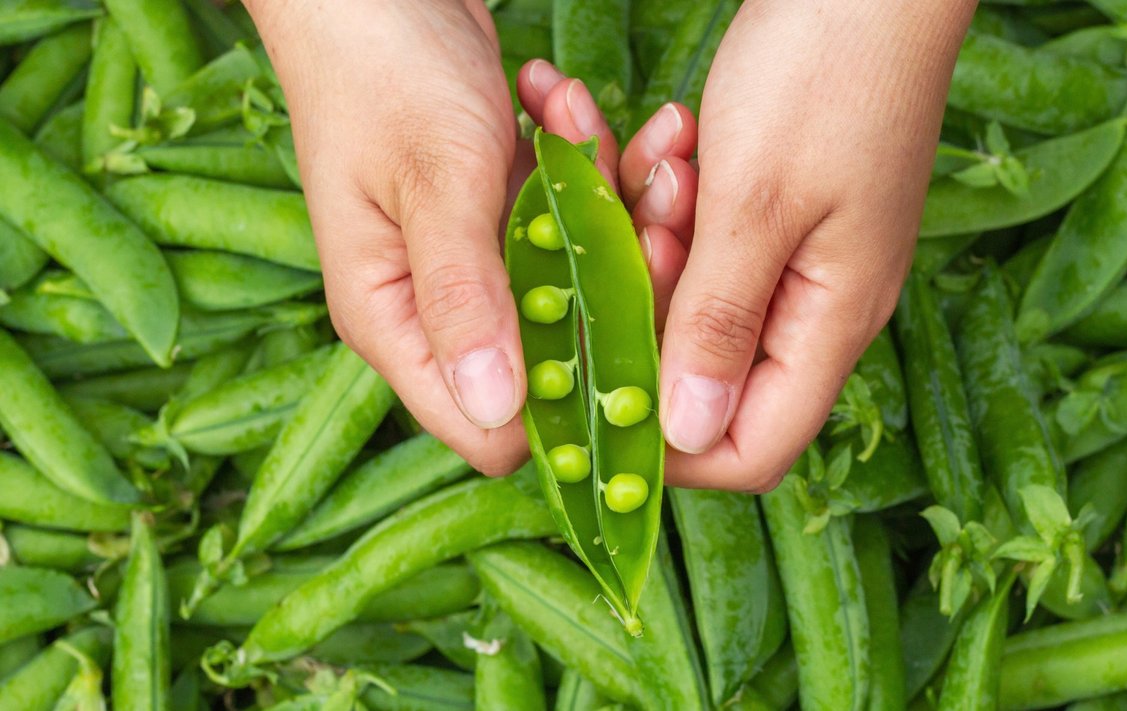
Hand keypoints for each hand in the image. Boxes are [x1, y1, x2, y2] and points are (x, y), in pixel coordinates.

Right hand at [246, 0, 694, 473]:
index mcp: (395, 322)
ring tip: (613, 126)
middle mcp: (438, 309)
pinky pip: (572, 220)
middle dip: (618, 285)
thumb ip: (461, 295)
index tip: (645, 351)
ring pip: (577, 280)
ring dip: (611, 203)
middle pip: (554, 354)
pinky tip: (567, 102)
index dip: (570, 411)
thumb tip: (494, 409)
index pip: (487, 426)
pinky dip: (588, 166)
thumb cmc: (381, 69)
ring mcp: (476, 262)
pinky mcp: (505, 217)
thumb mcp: (432, 181)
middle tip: (656, 203)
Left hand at [659, 0, 975, 490]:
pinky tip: (672, 139)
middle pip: (705, 371)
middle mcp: (816, 305)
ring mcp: (795, 257)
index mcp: (830, 322)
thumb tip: (687, 432)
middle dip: (645, 310)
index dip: (671, 445)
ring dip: (651, 239)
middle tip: (627, 231)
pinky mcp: (772, 212)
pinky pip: (699, 238)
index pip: (751, 447)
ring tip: (660, 160)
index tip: (599, 394)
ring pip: (691, 297)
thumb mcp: (757, 203)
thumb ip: (718, 324)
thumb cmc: (828, 70)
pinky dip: (668, 200)